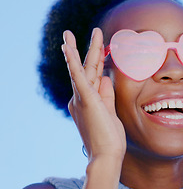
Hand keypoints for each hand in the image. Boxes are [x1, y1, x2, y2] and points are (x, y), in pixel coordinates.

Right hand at [62, 28, 125, 161]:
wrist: (107, 155)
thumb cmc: (109, 137)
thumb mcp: (109, 111)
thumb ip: (107, 94)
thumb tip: (107, 77)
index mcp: (87, 101)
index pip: (93, 76)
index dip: (96, 60)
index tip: (98, 47)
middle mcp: (80, 98)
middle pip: (86, 69)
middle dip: (85, 49)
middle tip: (81, 33)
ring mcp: (81, 98)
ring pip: (81, 69)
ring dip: (76, 50)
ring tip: (68, 34)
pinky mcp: (85, 99)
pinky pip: (78, 77)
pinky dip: (72, 61)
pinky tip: (67, 48)